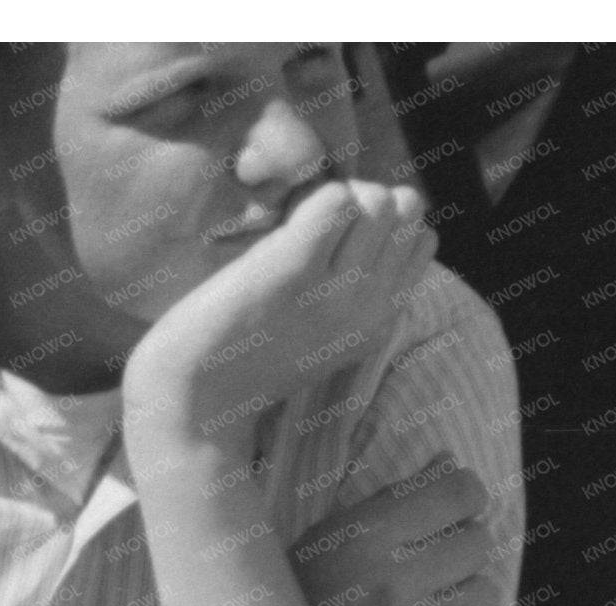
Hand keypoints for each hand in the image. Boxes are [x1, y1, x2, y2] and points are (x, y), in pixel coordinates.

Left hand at [124, 179, 435, 456]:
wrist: (193, 399)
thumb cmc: (247, 354)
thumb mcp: (323, 329)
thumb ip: (355, 285)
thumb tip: (372, 211)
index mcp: (381, 321)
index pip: (422, 238)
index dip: (380, 221)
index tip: (337, 238)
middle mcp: (370, 309)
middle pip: (405, 209)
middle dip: (363, 198)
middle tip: (315, 225)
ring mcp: (335, 293)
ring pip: (377, 200)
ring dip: (337, 194)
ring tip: (297, 225)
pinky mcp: (292, 272)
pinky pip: (336, 200)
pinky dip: (312, 197)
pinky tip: (282, 228)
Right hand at [291, 458, 497, 605]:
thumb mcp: (325, 544)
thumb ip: (389, 502)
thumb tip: (451, 462)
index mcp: (357, 540)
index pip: (457, 493)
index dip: (465, 497)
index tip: (457, 510)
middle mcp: (383, 588)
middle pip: (477, 544)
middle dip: (460, 554)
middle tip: (429, 575)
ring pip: (484, 597)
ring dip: (462, 605)